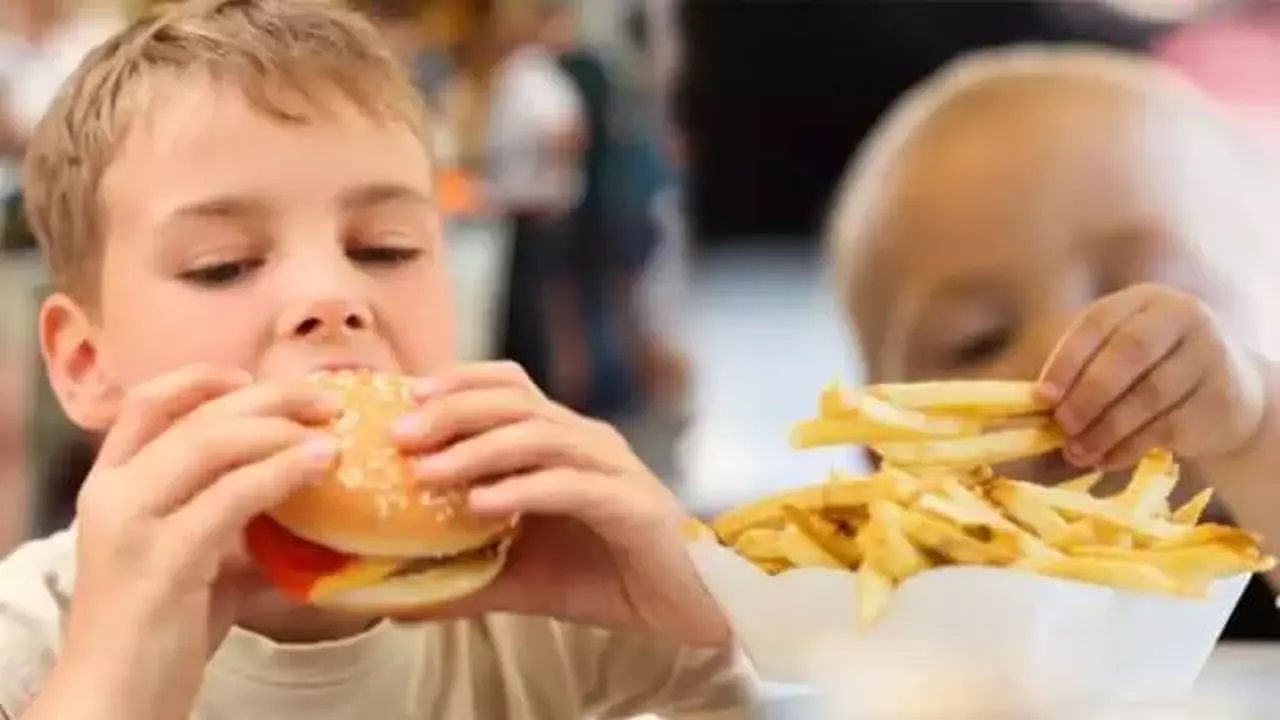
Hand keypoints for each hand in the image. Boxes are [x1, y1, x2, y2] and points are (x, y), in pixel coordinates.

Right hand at [59, 366, 337, 717]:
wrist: (113, 702)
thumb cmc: (156, 635)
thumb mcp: (195, 564)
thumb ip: (234, 527)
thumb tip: (303, 504)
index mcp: (110, 485)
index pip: (148, 402)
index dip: (204, 379)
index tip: (256, 379)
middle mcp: (113, 494)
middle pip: (196, 415)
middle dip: (269, 398)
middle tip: (328, 401)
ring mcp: (132, 525)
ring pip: (211, 443)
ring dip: (282, 429)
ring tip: (334, 432)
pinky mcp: (163, 560)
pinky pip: (230, 497)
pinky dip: (280, 472)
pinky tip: (318, 466)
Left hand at [390, 362, 729, 646]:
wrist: (681, 610)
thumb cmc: (604, 577)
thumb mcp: (519, 575)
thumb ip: (464, 573)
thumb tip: (393, 596)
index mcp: (563, 440)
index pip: (510, 386)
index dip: (459, 381)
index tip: (404, 399)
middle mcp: (588, 441)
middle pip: (516, 401)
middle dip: (453, 410)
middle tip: (400, 435)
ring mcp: (613, 469)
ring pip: (540, 436)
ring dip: (478, 450)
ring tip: (429, 473)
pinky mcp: (631, 506)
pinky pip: (571, 485)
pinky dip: (523, 490)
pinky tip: (483, 505)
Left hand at [1039, 283, 1265, 470]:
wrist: (1230, 390)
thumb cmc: (1154, 367)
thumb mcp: (1120, 352)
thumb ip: (1084, 367)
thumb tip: (1039, 401)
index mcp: (1145, 300)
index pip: (1099, 321)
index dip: (1067, 359)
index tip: (1041, 396)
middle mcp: (1183, 317)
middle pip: (1129, 352)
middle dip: (1088, 393)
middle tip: (1062, 425)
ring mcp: (1209, 355)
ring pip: (1149, 394)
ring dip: (1105, 429)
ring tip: (1076, 452)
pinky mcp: (1221, 398)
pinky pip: (1167, 426)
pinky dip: (1129, 447)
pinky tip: (1105, 459)